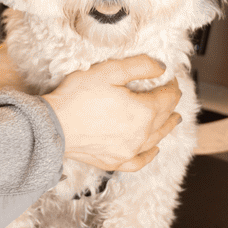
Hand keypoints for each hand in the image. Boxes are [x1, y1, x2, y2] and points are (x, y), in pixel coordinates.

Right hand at [42, 56, 181, 172]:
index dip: (172, 86)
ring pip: (157, 139)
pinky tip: (154, 150)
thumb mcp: (109, 71)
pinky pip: (140, 161)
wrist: (53, 126)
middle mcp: (141, 134)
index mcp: (143, 111)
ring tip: (173, 120)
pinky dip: (150, 155)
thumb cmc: (77, 97)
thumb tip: (162, 67)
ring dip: (167, 127)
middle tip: (172, 96)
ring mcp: (129, 151)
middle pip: (165, 118)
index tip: (170, 79)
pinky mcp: (115, 161)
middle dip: (171, 105)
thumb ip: (139, 66)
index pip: (167, 97)